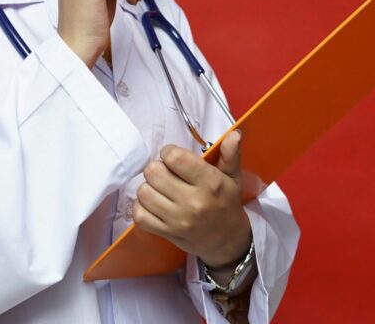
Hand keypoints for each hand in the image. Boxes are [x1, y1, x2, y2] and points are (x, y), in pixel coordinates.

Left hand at [133, 130, 251, 267]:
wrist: (226, 240)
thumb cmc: (226, 203)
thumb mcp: (232, 178)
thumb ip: (230, 154)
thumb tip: (234, 134)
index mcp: (209, 183)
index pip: (174, 157)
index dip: (169, 153)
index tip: (174, 159)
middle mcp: (193, 202)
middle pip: (153, 172)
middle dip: (157, 169)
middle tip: (167, 174)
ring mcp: (178, 220)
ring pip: (144, 192)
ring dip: (149, 187)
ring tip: (161, 189)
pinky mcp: (166, 233)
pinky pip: (139, 215)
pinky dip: (141, 207)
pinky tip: (153, 204)